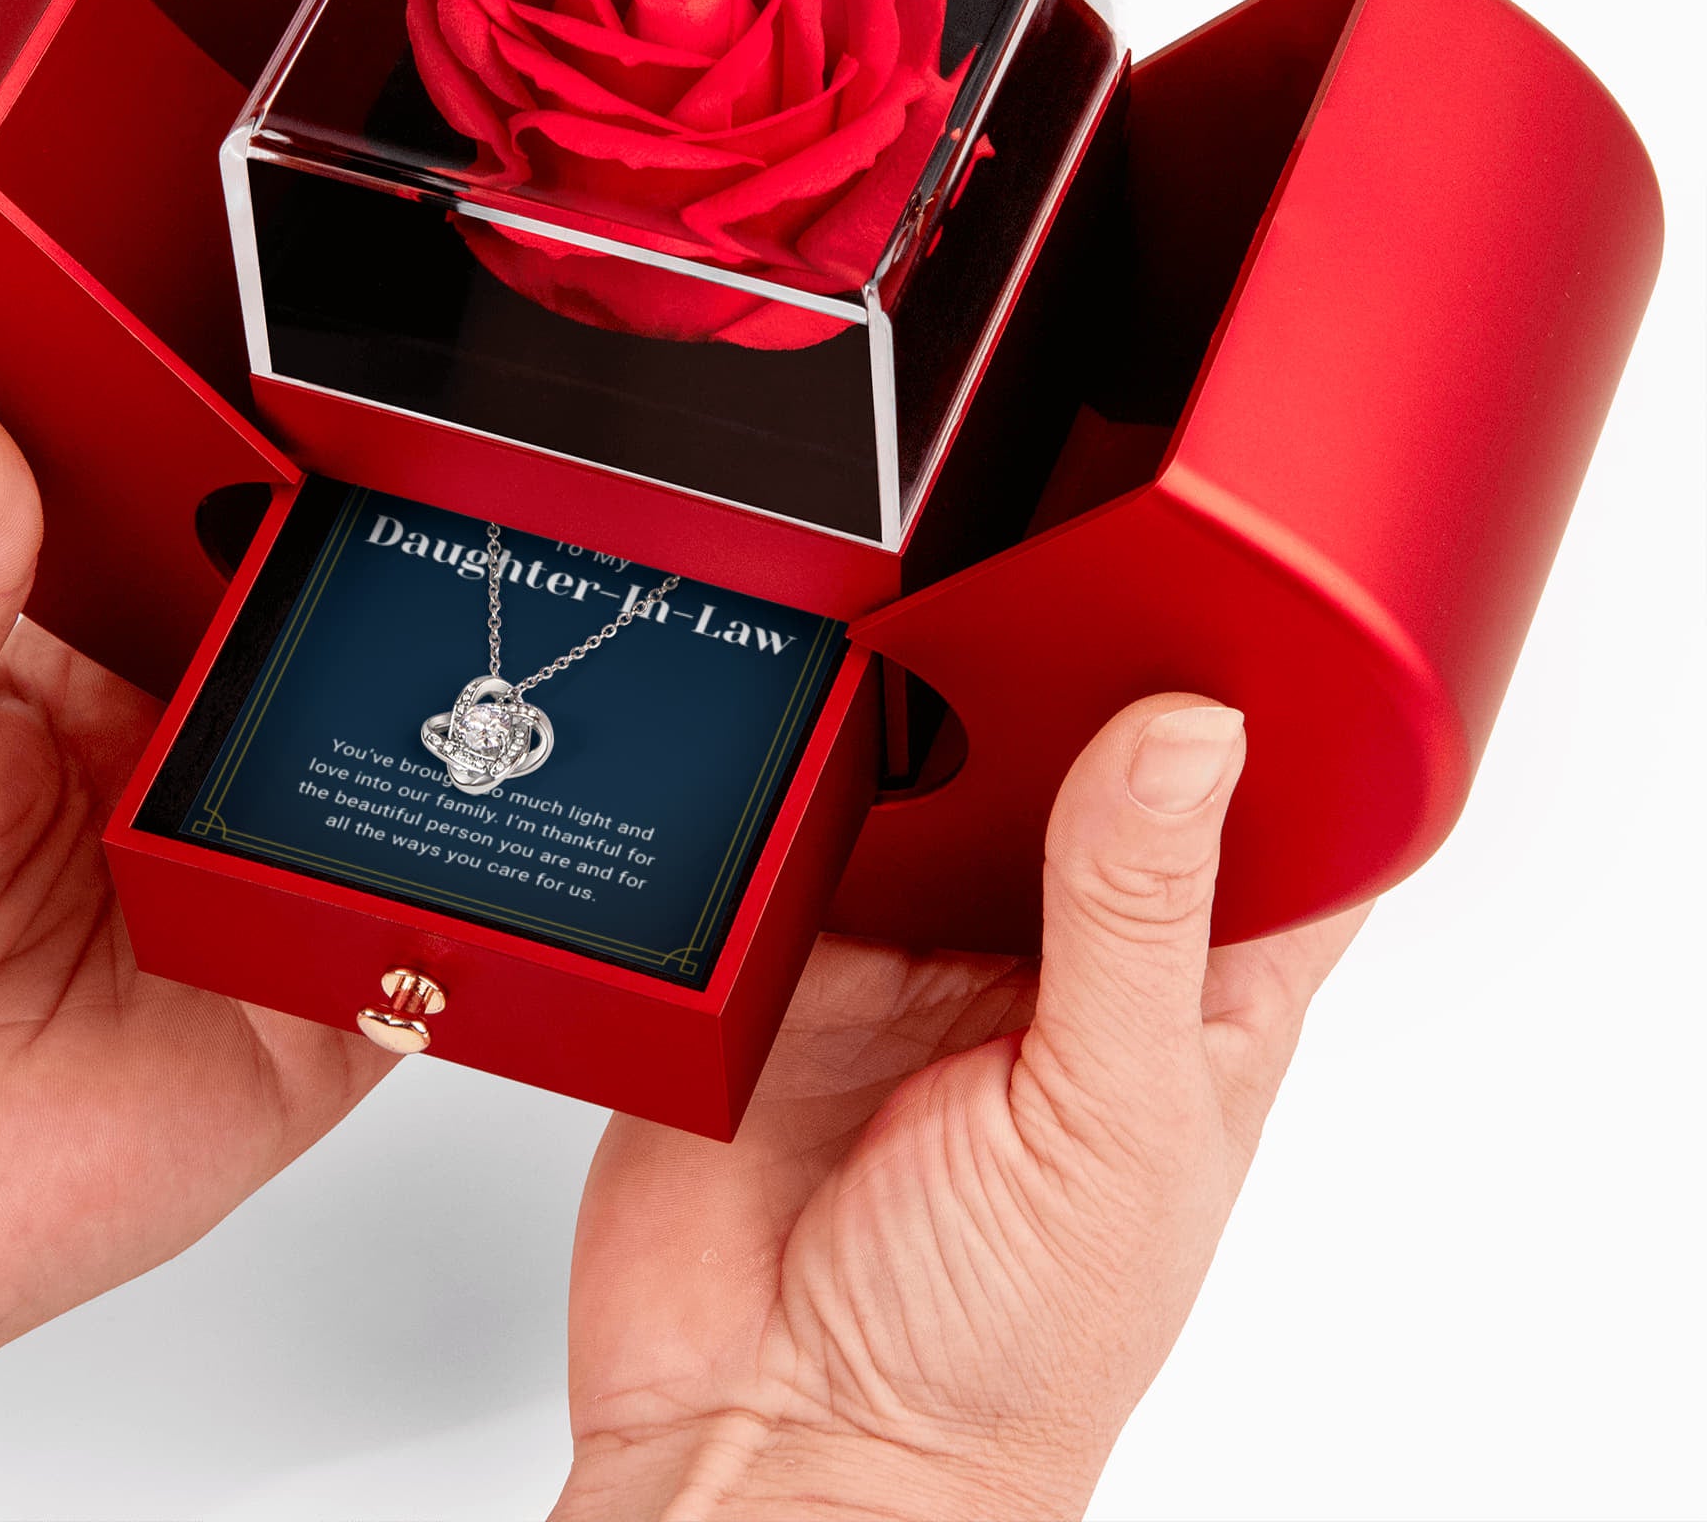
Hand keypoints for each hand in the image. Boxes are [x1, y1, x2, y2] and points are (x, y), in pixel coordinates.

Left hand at [0, 348, 390, 1517]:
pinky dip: (458, 898)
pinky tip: (447, 846)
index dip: (267, 483)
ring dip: (426, 739)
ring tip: (430, 683)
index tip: (317, 413)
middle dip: (374, 597)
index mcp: (90, 682)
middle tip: (396, 537)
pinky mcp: (312, 1009)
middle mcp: (187, 775)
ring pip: (393, 786)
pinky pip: (422, 938)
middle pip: (327, 657)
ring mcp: (258, 888)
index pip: (211, 552)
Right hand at [557, 697, 1368, 1519]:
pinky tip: (814, 742)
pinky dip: (799, 767)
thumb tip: (1189, 737)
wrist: (769, 1442)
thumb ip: (1140, 923)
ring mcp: (911, 951)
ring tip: (932, 661)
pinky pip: (798, 817)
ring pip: (937, 774)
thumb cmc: (995, 1359)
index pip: (1261, 836)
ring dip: (928, 721)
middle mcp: (1046, 965)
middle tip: (1058, 598)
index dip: (1266, 729)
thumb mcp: (1112, 1127)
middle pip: (1084, 771)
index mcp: (1177, 1005)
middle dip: (1075, 688)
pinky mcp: (788, 950)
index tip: (1236, 619)